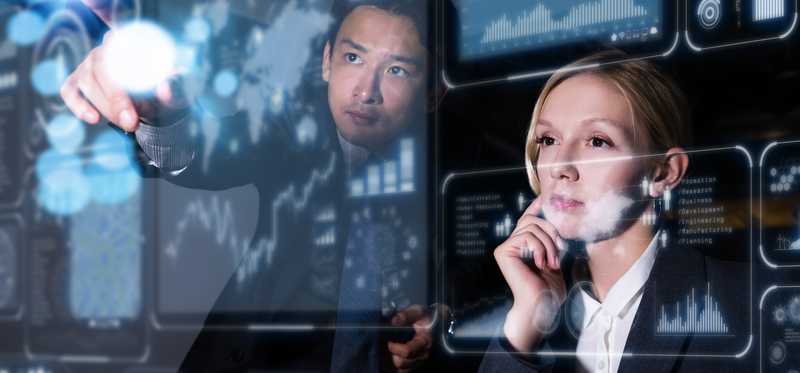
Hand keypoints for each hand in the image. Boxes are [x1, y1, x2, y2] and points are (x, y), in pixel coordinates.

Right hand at [59, 0, 182, 131]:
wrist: (159, 111)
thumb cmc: (168, 91)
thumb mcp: (179, 88)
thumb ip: (176, 85)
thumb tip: (164, 88)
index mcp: (128, 40)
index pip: (112, 18)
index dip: (99, 8)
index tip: (89, 0)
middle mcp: (104, 49)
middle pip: (101, 66)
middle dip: (115, 97)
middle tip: (132, 120)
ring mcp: (88, 65)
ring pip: (87, 82)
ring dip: (106, 106)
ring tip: (128, 124)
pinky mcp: (77, 82)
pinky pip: (70, 91)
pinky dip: (78, 105)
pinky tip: (93, 118)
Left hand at [385, 305, 435, 371]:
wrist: (438, 323)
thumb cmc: (427, 317)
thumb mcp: (418, 311)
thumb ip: (407, 315)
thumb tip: (394, 321)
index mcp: (424, 341)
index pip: (407, 351)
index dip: (395, 348)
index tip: (390, 341)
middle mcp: (423, 354)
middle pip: (402, 363)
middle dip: (394, 354)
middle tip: (392, 345)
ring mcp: (421, 360)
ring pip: (403, 369)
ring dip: (397, 360)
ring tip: (396, 350)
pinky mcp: (418, 364)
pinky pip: (405, 371)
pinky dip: (399, 366)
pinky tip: (398, 356)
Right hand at [493, 197, 566, 351]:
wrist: (541, 307)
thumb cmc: (548, 290)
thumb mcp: (554, 260)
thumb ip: (551, 242)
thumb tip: (556, 222)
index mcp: (521, 247)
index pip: (527, 220)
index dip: (534, 207)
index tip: (543, 198)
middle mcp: (510, 245)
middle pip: (532, 220)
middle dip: (552, 232)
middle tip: (560, 250)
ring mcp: (505, 248)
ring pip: (532, 227)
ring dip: (549, 244)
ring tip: (552, 262)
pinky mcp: (503, 251)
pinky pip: (527, 236)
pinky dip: (540, 248)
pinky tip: (541, 263)